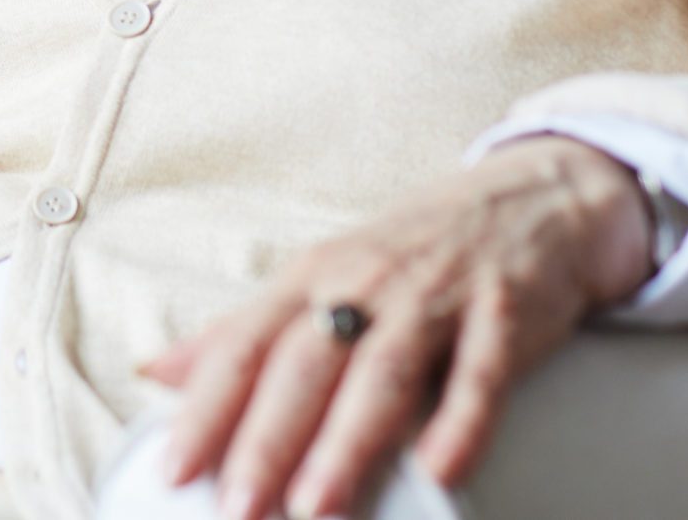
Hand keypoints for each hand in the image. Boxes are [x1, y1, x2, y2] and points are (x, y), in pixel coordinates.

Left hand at [139, 136, 653, 519]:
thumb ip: (244, 332)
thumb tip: (156, 373)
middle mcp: (365, 283)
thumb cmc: (409, 253)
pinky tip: (439, 471)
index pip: (244, 346)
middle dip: (267, 440)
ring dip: (346, 443)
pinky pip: (481, 374)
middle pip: (305, 365)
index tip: (174, 470)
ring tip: (315, 509)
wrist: (532, 199)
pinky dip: (460, 423)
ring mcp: (436, 297)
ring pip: (382, 373)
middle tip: (236, 511)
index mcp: (312, 277)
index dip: (207, 408)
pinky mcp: (504, 314)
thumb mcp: (320, 278)